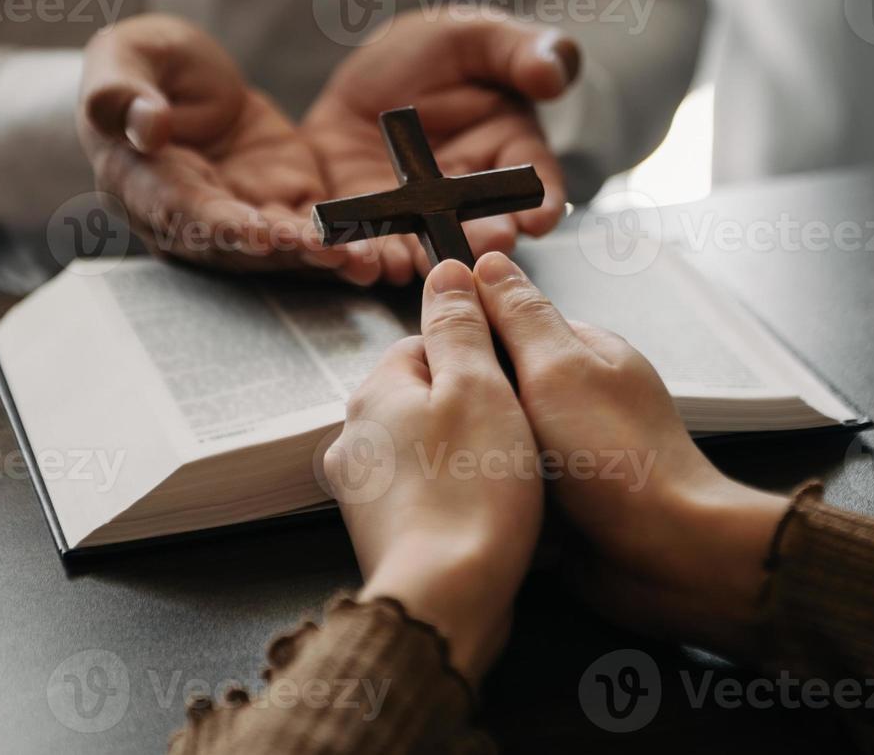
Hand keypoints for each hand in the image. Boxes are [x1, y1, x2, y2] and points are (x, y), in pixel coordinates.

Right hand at [77, 14, 371, 279]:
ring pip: (279, 245)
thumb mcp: (120, 62)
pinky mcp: (279, 200)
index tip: (256, 233)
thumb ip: (122, 94)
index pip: (182, 212)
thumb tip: (146, 126)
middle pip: (238, 245)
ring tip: (361, 259)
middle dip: (286, 253)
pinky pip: (311, 225)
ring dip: (320, 255)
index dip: (221, 226)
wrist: (175, 77)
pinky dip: (341, 237)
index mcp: (143, 185)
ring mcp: (239, 212)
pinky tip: (376, 244)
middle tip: (328, 253)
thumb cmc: (136, 68)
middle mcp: (191, 215)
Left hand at [303, 12, 579, 284]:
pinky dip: (357, 254)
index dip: (541, 201)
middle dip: (481, 240)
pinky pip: (364, 241)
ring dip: (417, 260)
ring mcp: (415, 212)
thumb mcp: (479, 37)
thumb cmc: (441, 51)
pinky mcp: (365, 214)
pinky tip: (352, 258)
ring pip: (421, 246)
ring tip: (411, 266)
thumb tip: (553, 74)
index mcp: (507, 151)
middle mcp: (466, 194)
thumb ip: (521, 51)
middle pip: (479, 227)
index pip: (532, 181)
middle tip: (485, 247)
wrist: (372, 68)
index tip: (541, 218)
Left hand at [325, 259, 542, 682]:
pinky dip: (457, 496)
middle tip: (517, 435)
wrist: (445, 601)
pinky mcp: (384, 532)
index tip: (513, 381)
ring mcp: (364, 488)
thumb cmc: (470, 494)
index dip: (481, 357)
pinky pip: (428, 492)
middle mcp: (356, 436)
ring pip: (430, 445)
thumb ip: (459, 324)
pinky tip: (487, 515)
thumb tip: (445, 272)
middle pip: (429, 395)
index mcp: (376, 390)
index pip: (426, 342)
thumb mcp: (478, 385)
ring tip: (507, 480)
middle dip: (477, 408)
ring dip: (470, 454)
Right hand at [470, 252, 789, 656]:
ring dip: (486, 451)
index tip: (432, 361)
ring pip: (502, 437)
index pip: (507, 323)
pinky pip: (516, 482)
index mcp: (585, 351)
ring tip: (462, 465)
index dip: (467, 338)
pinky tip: (485, 499)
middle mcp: (580, 395)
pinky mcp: (568, 497)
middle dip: (474, 403)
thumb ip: (518, 317)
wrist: (666, 553)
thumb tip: (486, 263)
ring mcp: (576, 448)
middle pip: (501, 383)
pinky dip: (503, 490)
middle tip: (448, 422)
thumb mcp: (557, 369)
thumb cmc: (619, 457)